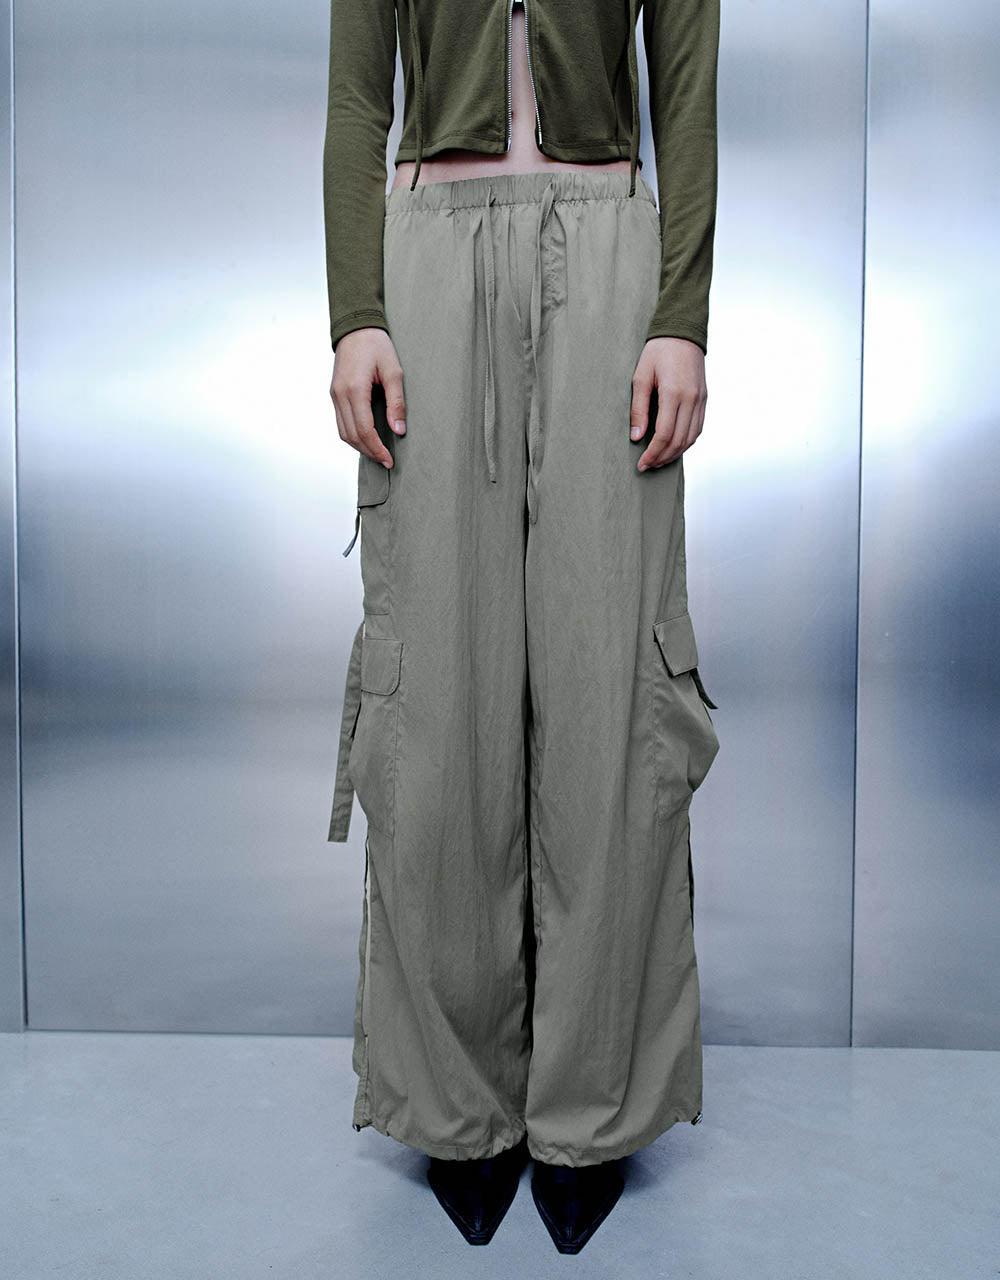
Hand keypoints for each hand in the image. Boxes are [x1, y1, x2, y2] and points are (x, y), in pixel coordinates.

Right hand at [330, 328, 406, 467]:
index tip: (389, 459)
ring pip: (343, 432)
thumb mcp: (394, 371)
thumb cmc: (376, 346)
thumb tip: (398, 430)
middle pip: (352, 435)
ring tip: (377, 453)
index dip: (377, 448)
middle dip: (369, 451)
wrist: (356, 328)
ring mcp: (334, 395)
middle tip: (386, 461)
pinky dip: (352, 435)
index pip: (364, 429)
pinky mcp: (335, 394)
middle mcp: (340, 394)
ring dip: (359, 447)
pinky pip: (340, 422)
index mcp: (354, 389)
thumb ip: (397, 402)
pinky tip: (366, 439)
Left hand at [629, 336, 706, 470]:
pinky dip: (686, 442)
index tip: (641, 463)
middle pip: (678, 441)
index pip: (664, 435)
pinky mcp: (704, 399)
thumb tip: (637, 437)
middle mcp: (691, 399)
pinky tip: (674, 447)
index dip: (652, 453)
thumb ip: (639, 408)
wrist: (683, 333)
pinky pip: (697, 428)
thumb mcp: (641, 377)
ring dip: (675, 454)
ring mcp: (701, 400)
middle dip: (662, 458)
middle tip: (647, 465)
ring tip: (659, 460)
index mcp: (674, 393)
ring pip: (691, 438)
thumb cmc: (658, 352)